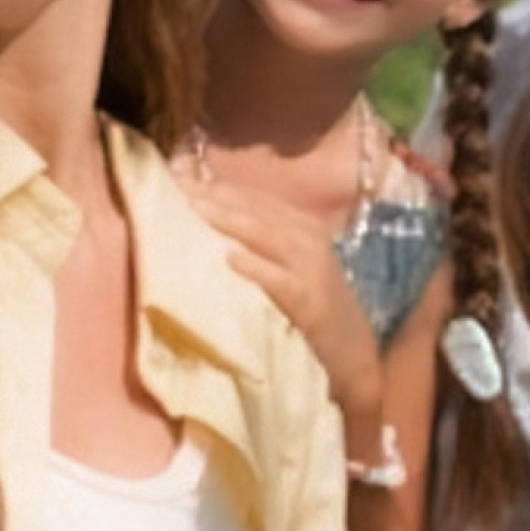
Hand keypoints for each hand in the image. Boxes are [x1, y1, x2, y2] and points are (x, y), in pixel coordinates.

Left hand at [181, 181, 382, 425]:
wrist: (354, 353)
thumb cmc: (311, 306)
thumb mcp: (287, 265)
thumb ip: (256, 241)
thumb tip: (205, 216)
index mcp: (301, 225)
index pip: (253, 198)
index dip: (216, 186)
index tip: (177, 177)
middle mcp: (308, 239)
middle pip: (256, 210)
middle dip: (215, 196)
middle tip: (175, 186)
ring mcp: (313, 269)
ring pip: (267, 235)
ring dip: (230, 220)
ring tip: (195, 208)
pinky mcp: (312, 303)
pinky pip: (280, 281)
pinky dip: (256, 267)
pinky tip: (230, 258)